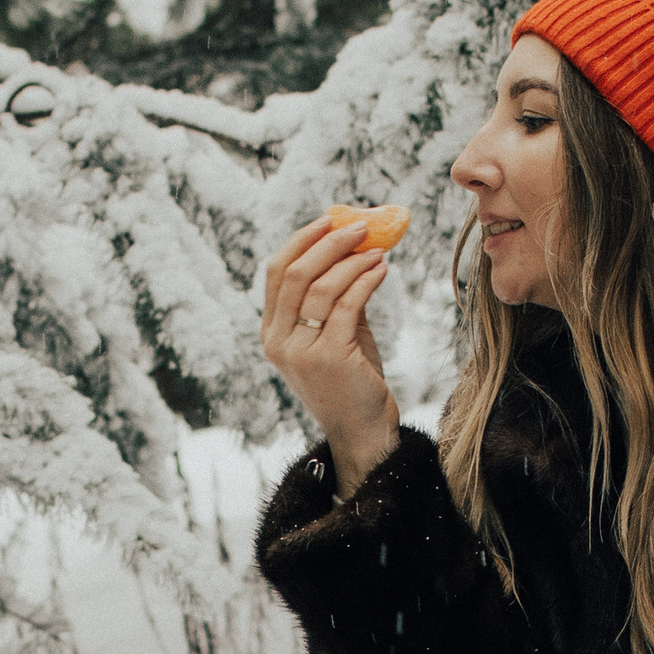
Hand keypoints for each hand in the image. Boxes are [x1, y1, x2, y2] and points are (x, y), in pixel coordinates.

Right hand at [262, 211, 400, 493]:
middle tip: (359, 226)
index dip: (302, 240)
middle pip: (295, 273)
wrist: (363, 433)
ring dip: (353, 260)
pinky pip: (347, 304)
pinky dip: (366, 280)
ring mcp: (301, 351)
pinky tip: (382, 270)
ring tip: (378, 249)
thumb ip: (336, 297)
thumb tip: (353, 248)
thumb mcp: (338, 333)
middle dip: (328, 242)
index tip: (330, 221)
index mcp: (272, 333)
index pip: (276, 273)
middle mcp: (279, 341)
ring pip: (321, 286)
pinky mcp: (329, 357)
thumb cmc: (353, 382)